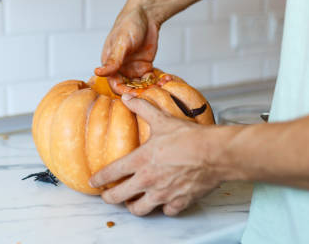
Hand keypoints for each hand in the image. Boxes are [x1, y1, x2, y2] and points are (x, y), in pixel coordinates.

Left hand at [89, 94, 221, 216]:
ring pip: (139, 210)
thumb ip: (142, 108)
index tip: (93, 182)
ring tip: (132, 201)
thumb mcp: (162, 119)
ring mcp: (163, 194)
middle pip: (118, 197)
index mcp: (140, 161)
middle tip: (107, 196)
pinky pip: (165, 212)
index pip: (111, 174)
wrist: (215, 153)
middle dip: (109, 198)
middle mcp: (148, 180)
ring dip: (133, 206)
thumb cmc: (189, 137)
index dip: (98, 179)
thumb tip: (127, 97)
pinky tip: (162, 202)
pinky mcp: (179, 202)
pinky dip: (162, 208)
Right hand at [95, 0, 160, 93]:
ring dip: (148, 88)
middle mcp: (120, 68)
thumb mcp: (121, 43)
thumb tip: (97, 72)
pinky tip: (164, 81)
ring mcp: (133, 67)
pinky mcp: (145, 66)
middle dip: (138, 92)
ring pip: (139, 85)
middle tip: (151, 93)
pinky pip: (149, 79)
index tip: (135, 95)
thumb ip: (113, 60)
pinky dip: (155, 81)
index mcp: (110, 63)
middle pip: (127, 88)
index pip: (114, 84)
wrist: (146, 14)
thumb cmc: (129, 24)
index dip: (124, 92)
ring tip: (160, 87)